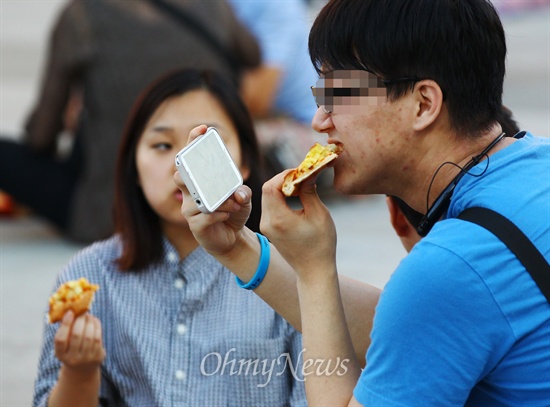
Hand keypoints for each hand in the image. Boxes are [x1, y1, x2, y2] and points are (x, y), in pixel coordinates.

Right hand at [54, 311, 104, 375]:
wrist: (82, 370)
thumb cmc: (71, 350)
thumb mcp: (65, 344)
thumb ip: (65, 329)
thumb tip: (69, 309)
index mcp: (60, 354)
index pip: (60, 339)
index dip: (65, 325)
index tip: (70, 312)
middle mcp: (72, 359)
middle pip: (76, 335)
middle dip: (80, 320)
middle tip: (82, 311)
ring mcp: (86, 359)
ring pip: (89, 335)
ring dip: (89, 322)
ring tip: (88, 315)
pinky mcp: (97, 357)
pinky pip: (98, 338)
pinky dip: (96, 326)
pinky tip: (94, 320)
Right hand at [174, 125, 252, 256]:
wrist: (233, 237)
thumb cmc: (234, 211)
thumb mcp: (243, 197)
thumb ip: (243, 191)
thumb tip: (237, 193)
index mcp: (201, 179)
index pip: (191, 156)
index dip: (193, 140)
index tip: (202, 128)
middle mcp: (191, 192)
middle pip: (181, 174)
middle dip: (194, 171)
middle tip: (212, 173)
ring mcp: (190, 208)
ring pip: (197, 196)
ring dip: (218, 199)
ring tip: (233, 203)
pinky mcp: (195, 225)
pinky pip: (205, 215)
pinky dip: (220, 213)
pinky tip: (228, 215)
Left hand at [261, 171, 336, 281]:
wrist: (313, 270)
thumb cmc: (321, 244)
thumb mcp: (319, 214)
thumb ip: (309, 192)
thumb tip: (307, 173)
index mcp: (279, 219)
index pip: (271, 186)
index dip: (285, 175)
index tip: (301, 172)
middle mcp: (267, 222)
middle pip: (267, 189)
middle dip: (283, 180)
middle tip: (302, 176)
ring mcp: (266, 226)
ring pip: (267, 197)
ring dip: (282, 188)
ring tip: (301, 187)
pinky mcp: (268, 228)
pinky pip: (270, 206)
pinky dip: (281, 198)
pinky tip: (296, 198)